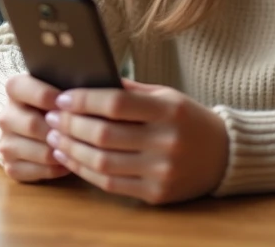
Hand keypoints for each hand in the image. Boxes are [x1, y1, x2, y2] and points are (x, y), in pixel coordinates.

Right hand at [0, 74, 72, 182]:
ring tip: (81, 147)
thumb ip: (66, 89)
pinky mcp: (10, 166)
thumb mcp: (59, 88)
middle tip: (82, 130)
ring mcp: (5, 143)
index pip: (21, 88)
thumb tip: (83, 96)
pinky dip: (57, 169)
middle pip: (32, 124)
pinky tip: (69, 161)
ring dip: (62, 152)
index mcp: (14, 89)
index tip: (67, 101)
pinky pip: (37, 172)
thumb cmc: (58, 102)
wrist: (37, 125)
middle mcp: (5, 116)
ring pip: (40, 152)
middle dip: (60, 130)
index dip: (46, 95)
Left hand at [44, 78, 228, 204]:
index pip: (116, 104)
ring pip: (102, 162)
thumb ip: (130, 91)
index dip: (84, 101)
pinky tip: (69, 158)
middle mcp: (166, 141)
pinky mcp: (156, 193)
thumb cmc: (188, 120)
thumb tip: (87, 81)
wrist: (223, 156)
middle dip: (70, 125)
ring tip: (54, 138)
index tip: (62, 98)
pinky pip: (110, 183)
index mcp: (169, 110)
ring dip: (71, 149)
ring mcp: (161, 170)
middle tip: (50, 117)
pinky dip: (84, 171)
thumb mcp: (167, 96)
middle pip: (104, 134)